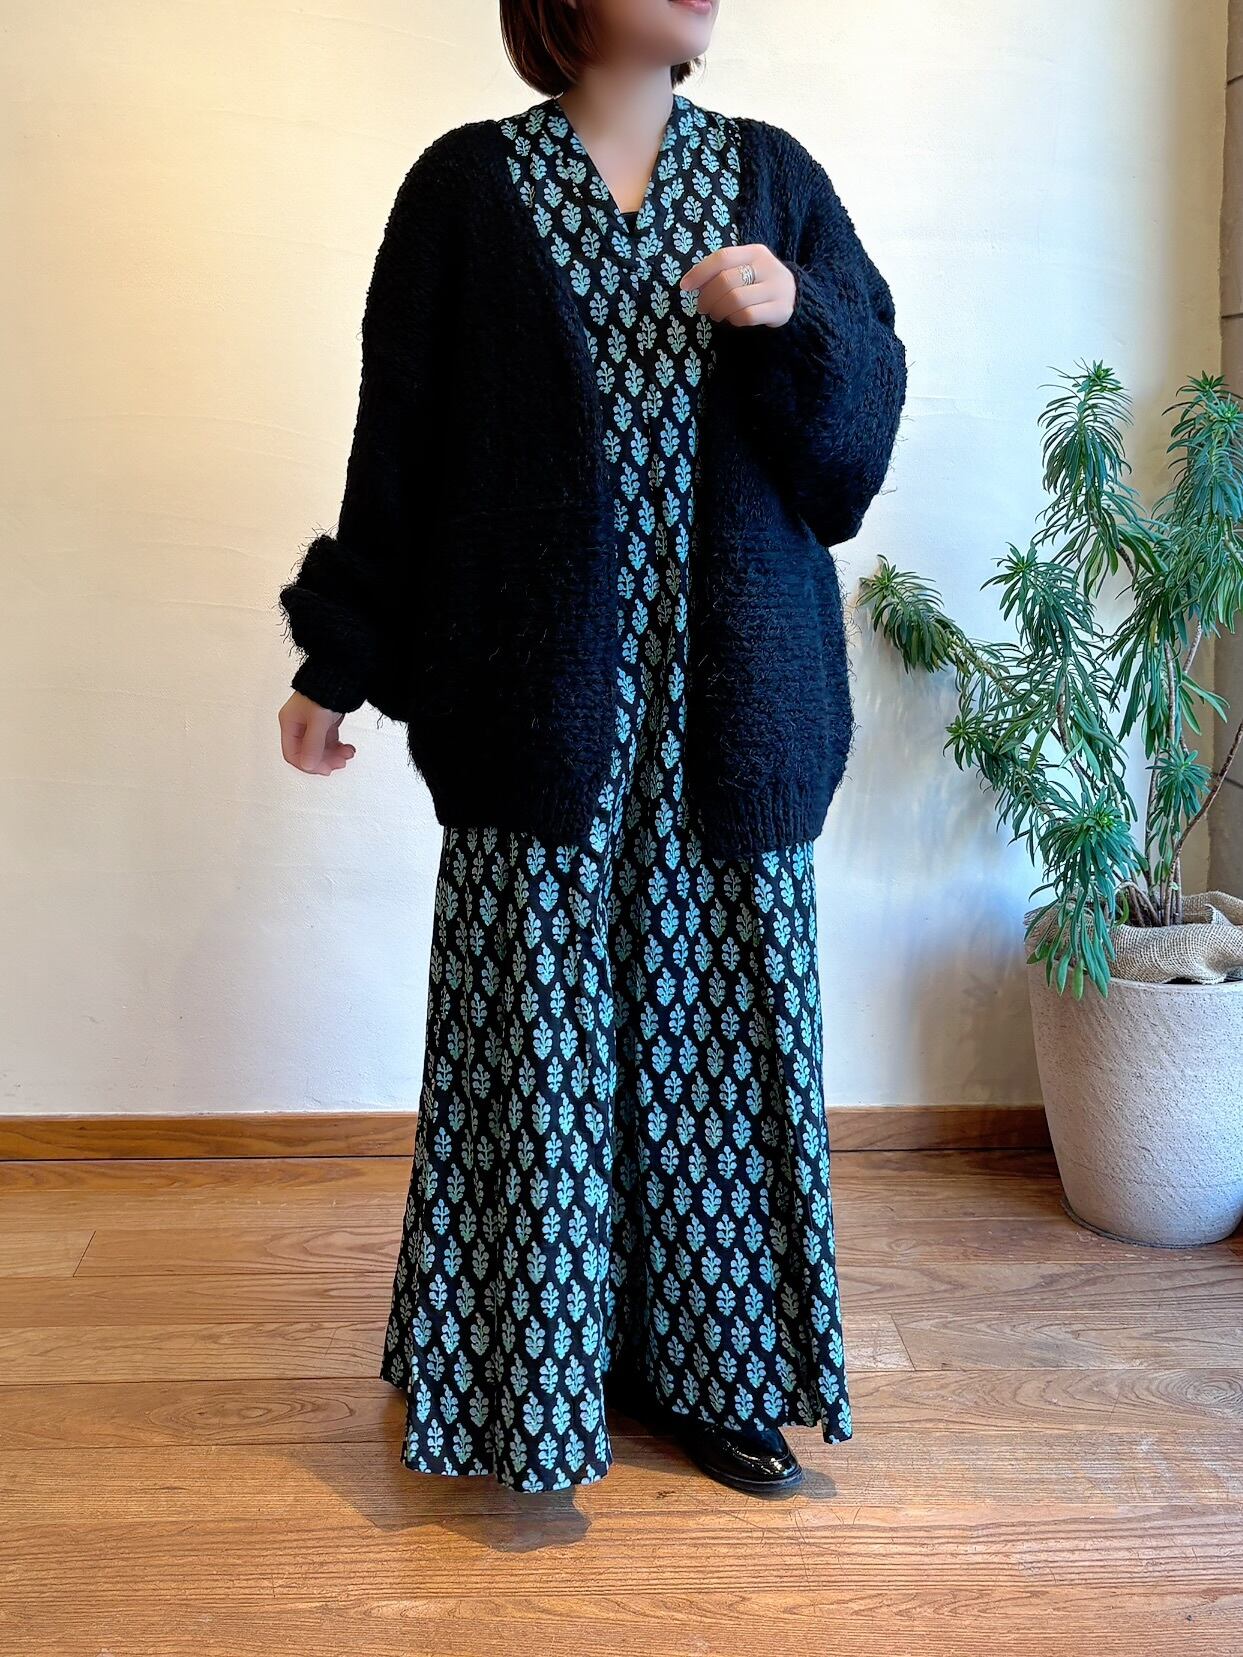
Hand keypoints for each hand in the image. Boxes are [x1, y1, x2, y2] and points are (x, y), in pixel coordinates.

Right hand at [279, 691, 356, 775]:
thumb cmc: (325, 691)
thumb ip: (313, 744)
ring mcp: (312, 723)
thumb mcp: (318, 720)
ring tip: (348, 753)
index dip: (308, 764)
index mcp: (290, 722)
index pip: (293, 753)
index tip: (325, 769)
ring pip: (321, 748)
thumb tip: (309, 765)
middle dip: (325, 760)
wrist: (342, 674)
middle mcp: (299, 724)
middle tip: (341, 762)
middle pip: (308, 753)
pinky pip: (329, 740)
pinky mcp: (325, 721)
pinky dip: (339, 746)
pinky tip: (348, 748)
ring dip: (335, 754)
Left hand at [679, 244, 796, 327]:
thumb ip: (720, 272)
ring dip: (719, 311)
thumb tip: (690, 283)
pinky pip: (748, 316)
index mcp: (755, 252)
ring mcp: (776, 288)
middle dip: (708, 297)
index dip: (700, 272)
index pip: (722, 257)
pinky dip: (734, 320)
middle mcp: (767, 266)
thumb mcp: (744, 269)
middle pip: (726, 281)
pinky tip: (734, 319)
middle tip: (702, 308)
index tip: (685, 286)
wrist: (794, 295)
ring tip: (717, 314)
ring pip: (736, 300)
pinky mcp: (780, 309)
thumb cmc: (759, 282)